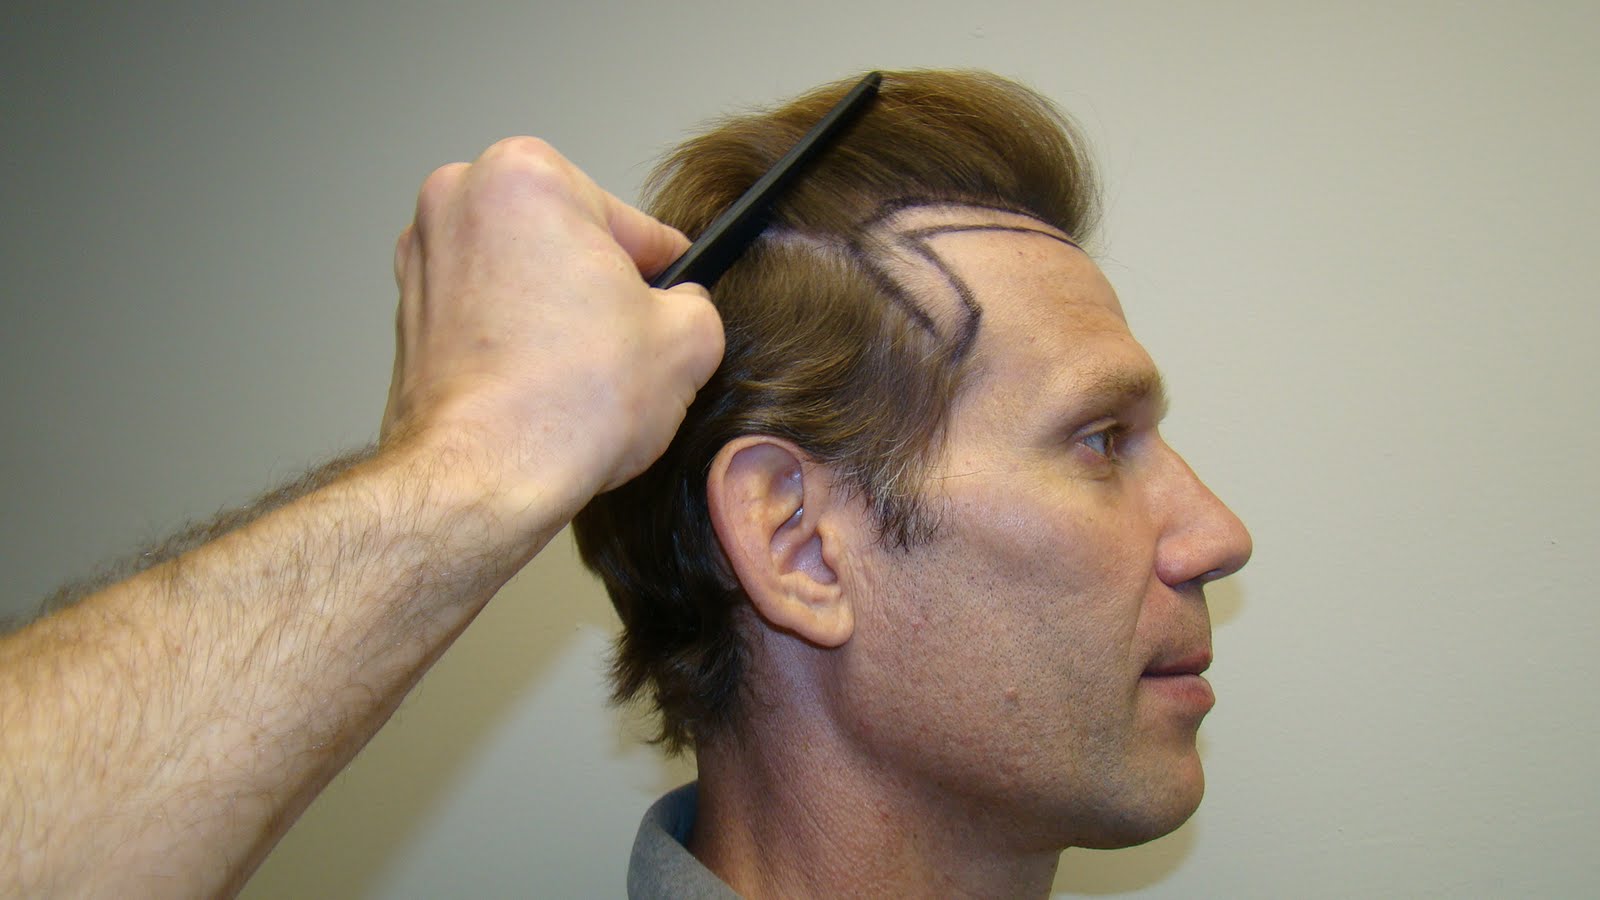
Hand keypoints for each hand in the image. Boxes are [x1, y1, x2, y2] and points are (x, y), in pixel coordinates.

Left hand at [382, 137, 722, 523]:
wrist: (484, 477)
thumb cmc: (569, 402)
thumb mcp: (687, 341)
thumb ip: (696, 302)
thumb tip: (682, 308)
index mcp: (527, 174)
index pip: (631, 225)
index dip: (664, 277)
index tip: (670, 307)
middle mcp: (459, 198)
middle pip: (570, 244)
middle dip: (599, 292)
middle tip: (623, 350)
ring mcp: (422, 257)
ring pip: (525, 279)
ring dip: (556, 317)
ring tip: (581, 376)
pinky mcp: (405, 315)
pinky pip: (486, 317)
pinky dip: (514, 344)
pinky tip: (540, 388)